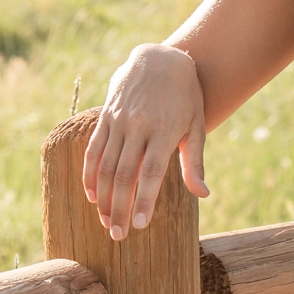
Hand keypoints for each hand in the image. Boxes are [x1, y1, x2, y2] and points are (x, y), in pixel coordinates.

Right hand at [81, 43, 208, 239]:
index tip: (138, 225)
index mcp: (164, 130)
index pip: (151, 173)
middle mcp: (138, 126)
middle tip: (117, 235)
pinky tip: (92, 195)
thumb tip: (203, 194)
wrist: (160, 58)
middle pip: (124, 175)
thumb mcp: (197, 126)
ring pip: (105, 165)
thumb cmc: (185, 97)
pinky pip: (93, 149)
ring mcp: (119, 121)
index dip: (143, 200)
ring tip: (105, 222)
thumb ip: (195, 162)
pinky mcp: (106, 117)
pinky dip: (90, 174)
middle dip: (119, 207)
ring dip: (103, 197)